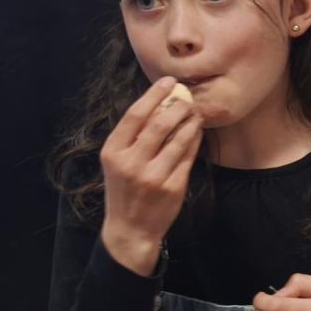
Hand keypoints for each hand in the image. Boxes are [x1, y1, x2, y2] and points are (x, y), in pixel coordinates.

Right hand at [99, 77, 202, 274]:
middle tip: (188, 100)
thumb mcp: (118, 162)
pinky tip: (197, 133)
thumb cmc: (124, 189)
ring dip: (191, 122)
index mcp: (113, 152)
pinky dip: (195, 141)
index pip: (135, 115)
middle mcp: (131, 163)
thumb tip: (160, 103)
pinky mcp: (172, 186)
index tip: (169, 81)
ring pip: (179, 139)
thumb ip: (133, 136)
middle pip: (160, 124)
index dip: (154, 95)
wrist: (130, 229)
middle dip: (178, 107)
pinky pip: (189, 156)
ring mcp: (153, 176)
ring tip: (196, 114)